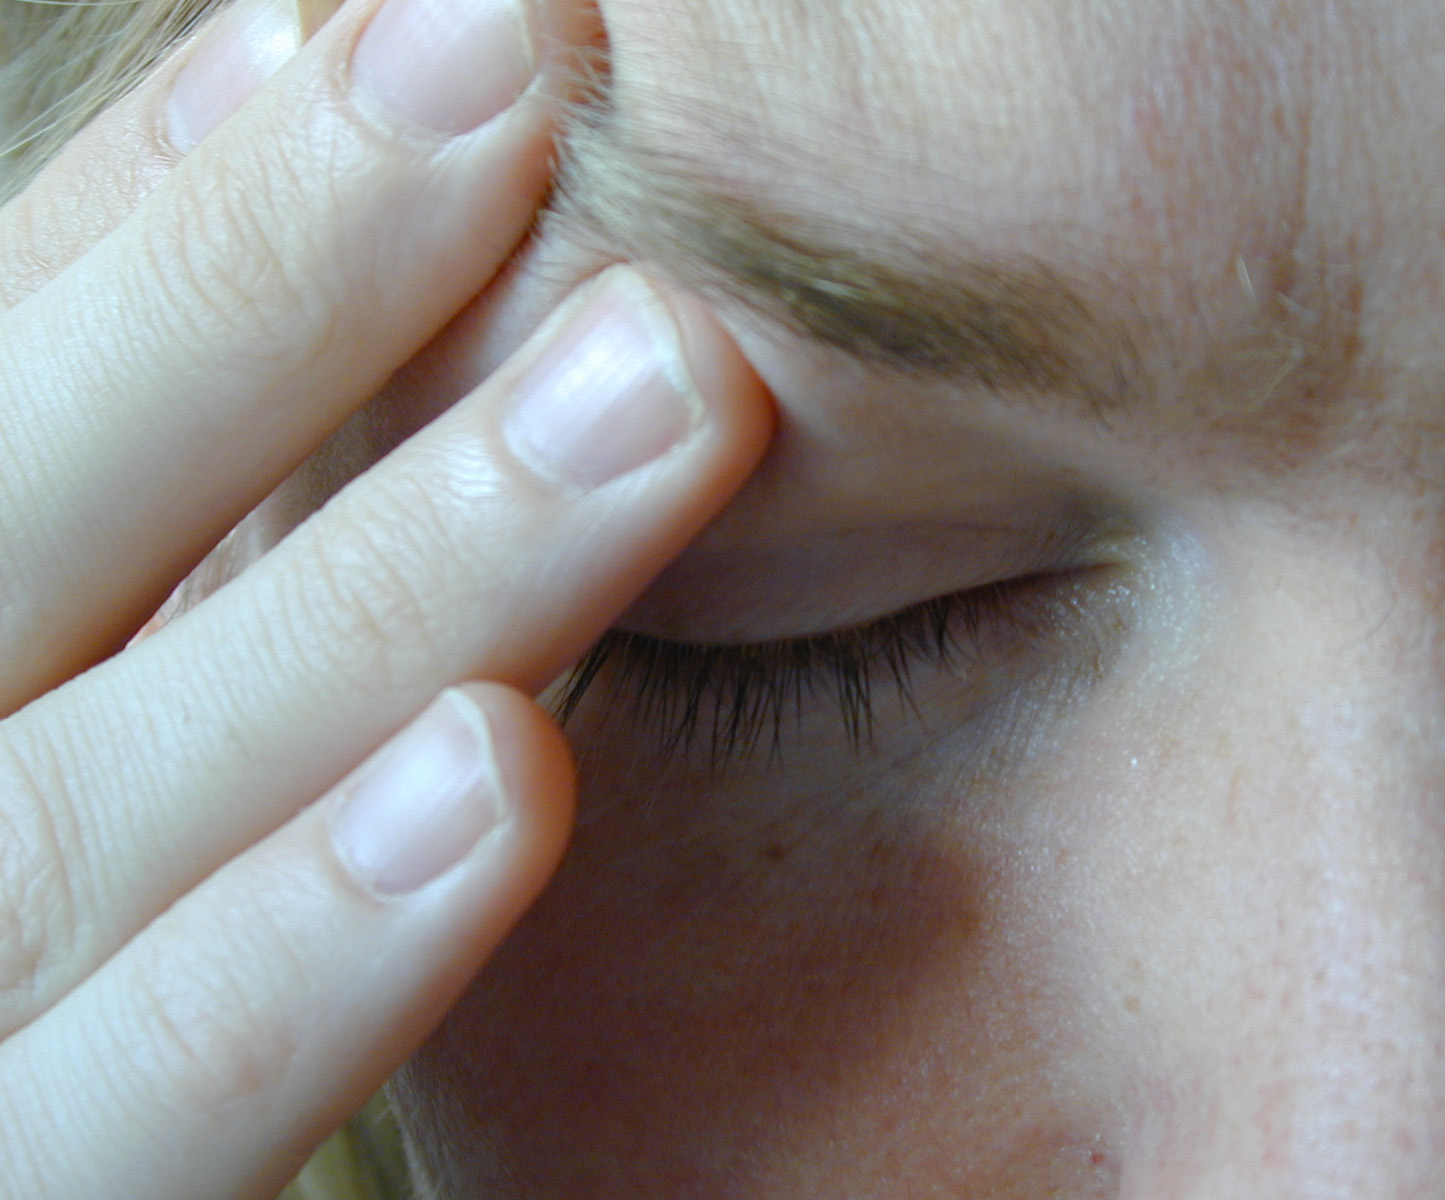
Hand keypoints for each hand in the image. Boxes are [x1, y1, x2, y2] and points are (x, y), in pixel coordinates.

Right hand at [0, 0, 770, 1193]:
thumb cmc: (18, 863)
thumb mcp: (47, 626)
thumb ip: (139, 414)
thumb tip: (272, 76)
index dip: (187, 216)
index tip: (433, 28)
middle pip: (14, 532)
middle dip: (260, 306)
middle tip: (515, 77)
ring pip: (87, 816)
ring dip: (380, 583)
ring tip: (651, 390)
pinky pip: (141, 1118)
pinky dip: (300, 956)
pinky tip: (502, 774)